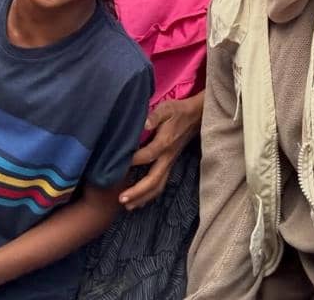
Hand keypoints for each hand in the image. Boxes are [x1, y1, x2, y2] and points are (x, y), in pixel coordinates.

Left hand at [119, 93, 202, 210]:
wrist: (196, 117)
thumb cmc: (178, 112)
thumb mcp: (167, 108)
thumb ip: (155, 116)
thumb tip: (144, 124)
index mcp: (165, 142)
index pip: (148, 155)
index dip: (133, 161)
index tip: (117, 166)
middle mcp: (168, 157)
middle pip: (154, 179)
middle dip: (137, 191)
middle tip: (121, 199)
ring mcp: (170, 163)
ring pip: (158, 185)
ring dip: (143, 197)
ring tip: (128, 205)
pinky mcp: (170, 165)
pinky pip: (161, 184)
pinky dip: (150, 195)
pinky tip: (140, 201)